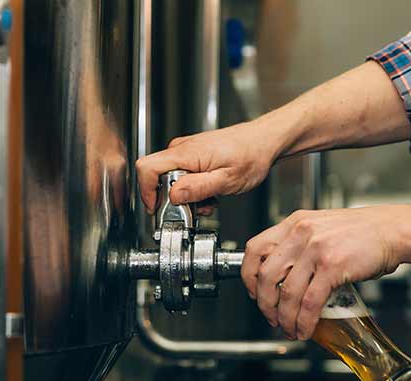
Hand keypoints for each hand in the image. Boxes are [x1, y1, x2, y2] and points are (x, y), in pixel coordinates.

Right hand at [136, 120, 279, 213]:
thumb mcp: (226, 180)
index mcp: (186, 153)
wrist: (264, 142)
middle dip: (174, 199)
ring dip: (187, 197)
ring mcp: (186, 152)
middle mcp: (181, 149)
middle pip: (158, 178)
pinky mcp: (192, 156)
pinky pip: (182, 177)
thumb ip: (198, 188)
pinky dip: (194, 190)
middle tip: (195, 207)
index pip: (146, 168)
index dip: (146, 192)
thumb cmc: (251, 155)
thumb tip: (173, 195)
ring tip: (209, 200)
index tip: (157, 209)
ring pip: (171, 181)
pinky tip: (210, 193)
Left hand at [241, 207, 402, 339]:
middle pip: (266, 275)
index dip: (248, 276)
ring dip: (285, 317)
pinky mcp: (333, 266)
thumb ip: (298, 245)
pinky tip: (305, 329)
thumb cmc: (360, 232)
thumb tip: (283, 276)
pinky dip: (305, 321)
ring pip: (287, 292)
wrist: (393, 229)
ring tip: (289, 328)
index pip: (254, 249)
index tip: (253, 292)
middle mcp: (300, 234)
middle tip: (270, 317)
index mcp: (293, 224)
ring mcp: (316, 249)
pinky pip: (311, 301)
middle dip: (264, 303)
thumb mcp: (319, 228)